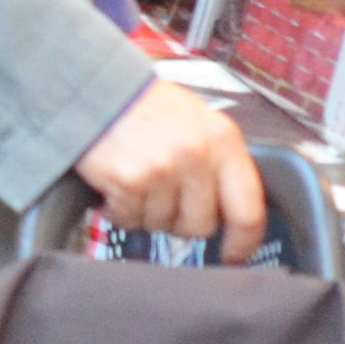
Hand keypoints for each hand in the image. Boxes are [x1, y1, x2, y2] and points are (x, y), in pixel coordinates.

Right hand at [75, 77, 262, 255]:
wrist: (97, 88)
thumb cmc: (149, 108)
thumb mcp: (199, 122)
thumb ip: (220, 162)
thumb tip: (233, 212)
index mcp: (223, 139)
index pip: (248, 211)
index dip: (242, 243)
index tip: (233, 255)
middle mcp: (197, 154)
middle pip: (201, 226)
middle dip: (181, 220)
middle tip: (164, 196)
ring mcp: (163, 169)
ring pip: (163, 224)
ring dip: (147, 211)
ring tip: (138, 179)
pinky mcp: (130, 180)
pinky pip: (130, 219)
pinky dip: (120, 209)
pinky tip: (118, 182)